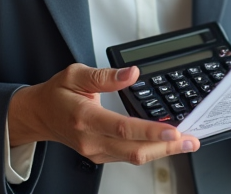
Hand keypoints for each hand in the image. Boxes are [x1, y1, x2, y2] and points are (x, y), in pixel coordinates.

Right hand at [8, 64, 199, 164]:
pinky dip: (150, 151)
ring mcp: (95, 151)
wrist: (39, 115)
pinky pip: (128, 156)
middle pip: (133, 150)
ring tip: (186, 143)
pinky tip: (165, 144)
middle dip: (166, 147)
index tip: (173, 130)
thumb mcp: (76, 74)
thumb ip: (105, 75)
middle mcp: (91, 140)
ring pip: (133, 157)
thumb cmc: (57, 94)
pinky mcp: (100, 156)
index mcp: (85, 117)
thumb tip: (131, 73)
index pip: (122, 128)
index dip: (150, 131)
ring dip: (162, 151)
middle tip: (191, 140)